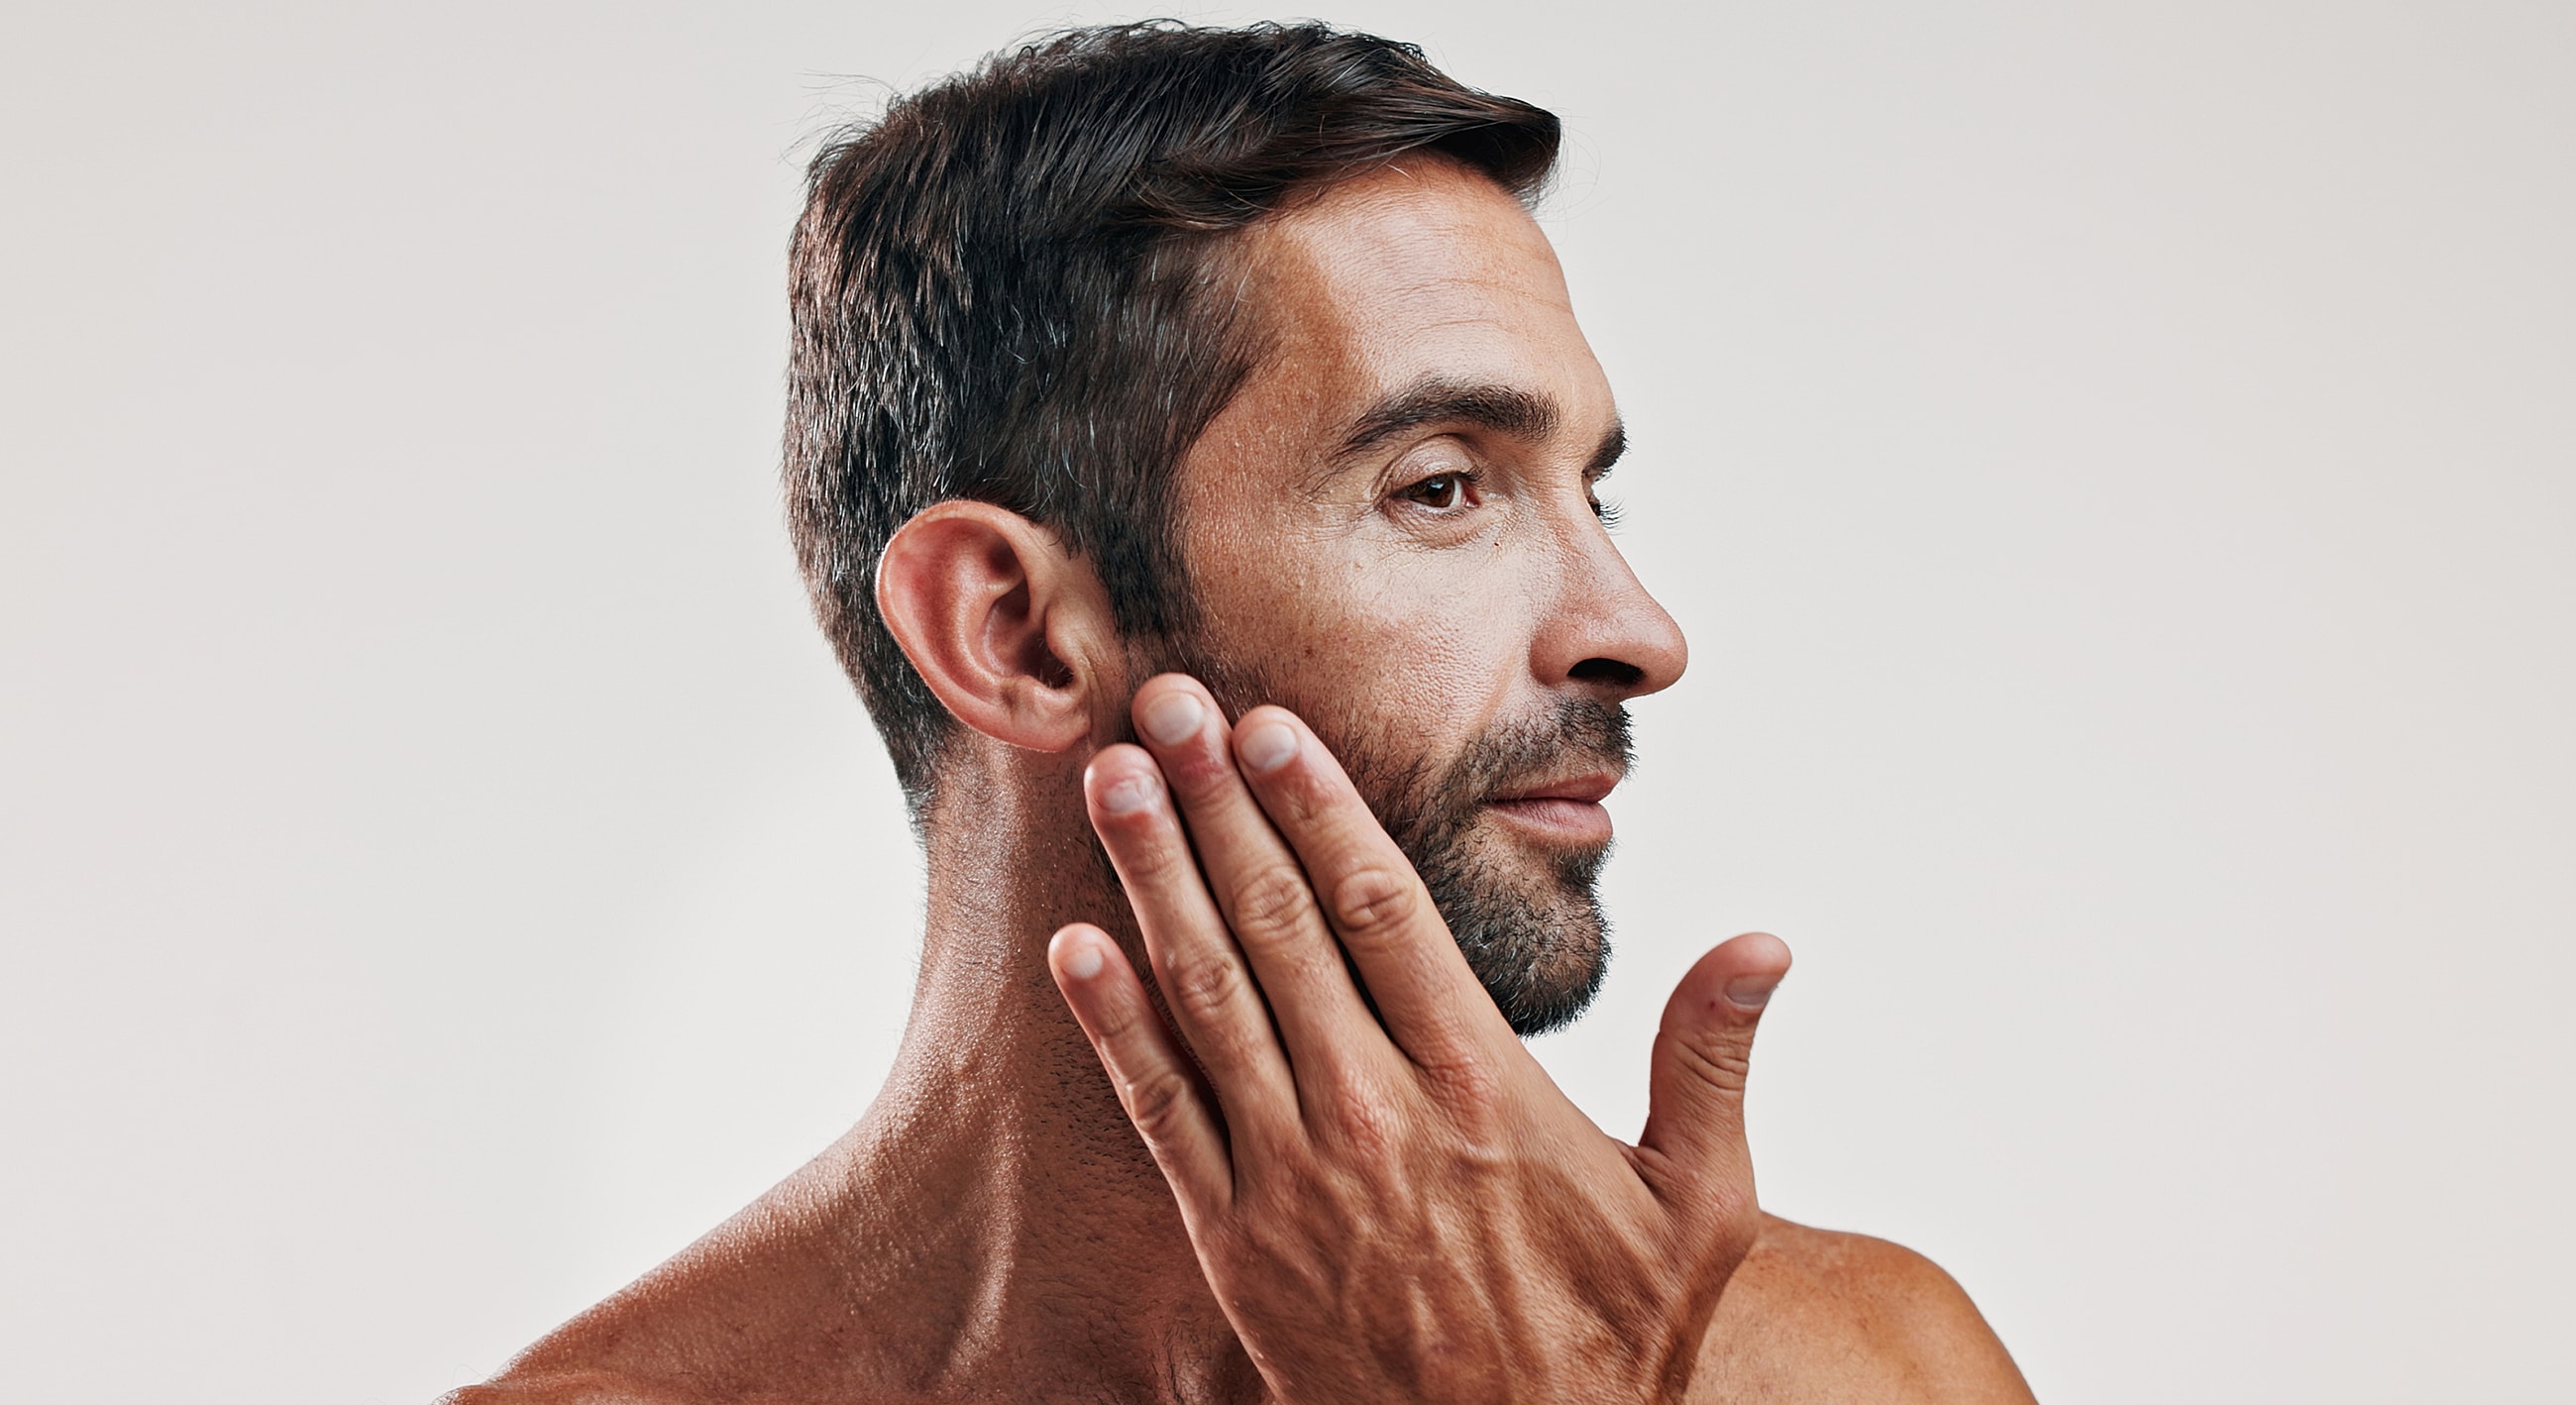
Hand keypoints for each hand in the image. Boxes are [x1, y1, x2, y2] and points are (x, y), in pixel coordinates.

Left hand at [1046, 674, 1791, 1403]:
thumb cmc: (1612, 1340)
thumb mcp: (1701, 1207)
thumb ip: (1711, 1061)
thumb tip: (1766, 942)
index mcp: (1480, 1085)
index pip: (1382, 908)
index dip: (1320, 805)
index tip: (1272, 724)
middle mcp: (1375, 1112)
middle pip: (1278, 923)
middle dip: (1217, 801)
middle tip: (1164, 700)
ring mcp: (1293, 1175)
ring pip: (1207, 996)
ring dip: (1152, 877)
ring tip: (1110, 779)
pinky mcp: (1233, 1240)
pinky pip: (1161, 1111)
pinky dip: (1114, 1026)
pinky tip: (1074, 947)